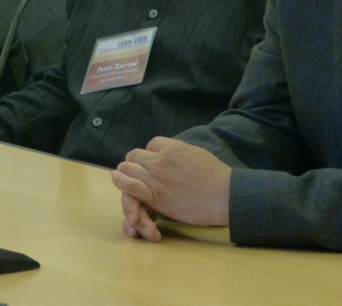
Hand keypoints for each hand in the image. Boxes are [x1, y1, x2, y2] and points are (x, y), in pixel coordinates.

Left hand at [110, 137, 230, 241]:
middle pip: (135, 155)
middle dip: (135, 162)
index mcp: (172, 147)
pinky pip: (130, 186)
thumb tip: (169, 151)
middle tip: (138, 171)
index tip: (155, 162)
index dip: (151, 154)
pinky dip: (121, 182)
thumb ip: (178, 150)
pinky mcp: (155, 197)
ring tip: (126, 177)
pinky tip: (117, 179)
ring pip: (128, 168)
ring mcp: (156, 178)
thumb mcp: (196, 152)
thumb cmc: (216, 175)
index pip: (151, 144)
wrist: (224, 196)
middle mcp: (160, 160)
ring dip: (126, 172)